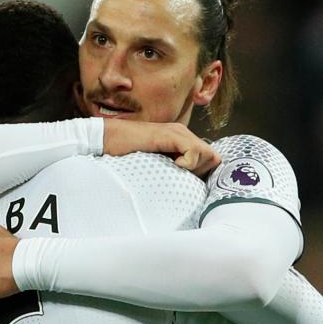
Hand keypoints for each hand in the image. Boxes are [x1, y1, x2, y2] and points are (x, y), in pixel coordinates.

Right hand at [102, 119, 219, 176]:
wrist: (108, 140)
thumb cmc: (127, 155)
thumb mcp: (155, 165)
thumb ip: (171, 170)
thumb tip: (185, 190)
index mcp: (182, 141)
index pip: (209, 159)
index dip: (203, 173)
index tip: (187, 182)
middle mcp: (184, 134)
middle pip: (213, 157)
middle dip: (203, 172)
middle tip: (183, 177)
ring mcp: (178, 133)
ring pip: (208, 154)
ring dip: (196, 168)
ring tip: (176, 170)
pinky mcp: (171, 135)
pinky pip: (194, 151)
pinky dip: (189, 163)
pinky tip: (174, 165)